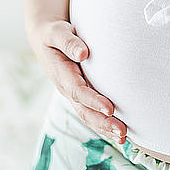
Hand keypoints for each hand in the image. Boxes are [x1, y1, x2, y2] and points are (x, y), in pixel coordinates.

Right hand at [25, 18, 126, 143]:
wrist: (45, 38)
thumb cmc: (53, 33)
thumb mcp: (57, 32)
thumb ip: (69, 41)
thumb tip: (83, 53)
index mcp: (60, 73)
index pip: (77, 91)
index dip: (93, 101)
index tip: (110, 108)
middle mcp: (66, 88)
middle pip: (84, 110)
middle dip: (102, 123)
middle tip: (122, 131)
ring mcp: (73, 94)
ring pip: (88, 116)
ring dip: (105, 128)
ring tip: (124, 137)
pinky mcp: (81, 95)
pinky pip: (91, 113)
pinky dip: (104, 124)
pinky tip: (119, 133)